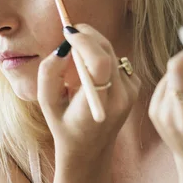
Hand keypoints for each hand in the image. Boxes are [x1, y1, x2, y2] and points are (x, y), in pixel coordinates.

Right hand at [38, 24, 140, 163]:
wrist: (89, 150)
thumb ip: (49, 73)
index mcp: (97, 104)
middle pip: (107, 51)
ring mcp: (130, 92)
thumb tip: (62, 48)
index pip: (99, 63)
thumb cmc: (64, 126)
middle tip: (69, 35)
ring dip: (93, 49)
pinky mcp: (135, 87)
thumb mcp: (47, 103)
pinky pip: (117, 61)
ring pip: (112, 53)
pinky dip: (102, 60)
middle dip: (87, 37)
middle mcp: (119, 97)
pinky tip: (92, 78)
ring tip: (76, 65)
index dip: (84, 42)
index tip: (68, 32)